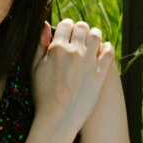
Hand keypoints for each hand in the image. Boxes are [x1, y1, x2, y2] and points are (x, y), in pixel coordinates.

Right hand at [30, 18, 113, 134]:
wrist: (57, 118)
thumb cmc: (42, 95)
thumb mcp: (34, 68)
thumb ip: (39, 45)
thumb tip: (45, 25)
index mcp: (56, 48)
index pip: (65, 24)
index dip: (66, 26)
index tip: (67, 31)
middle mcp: (74, 51)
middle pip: (82, 27)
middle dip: (80, 29)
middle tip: (79, 35)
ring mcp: (89, 62)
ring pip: (96, 36)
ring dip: (94, 35)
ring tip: (92, 41)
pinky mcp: (100, 74)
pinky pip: (109, 53)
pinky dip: (107, 48)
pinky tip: (104, 50)